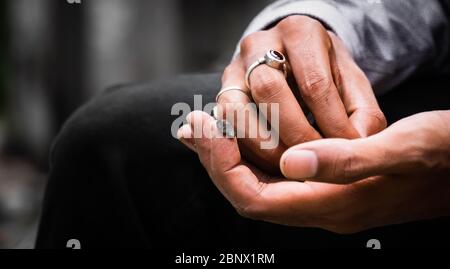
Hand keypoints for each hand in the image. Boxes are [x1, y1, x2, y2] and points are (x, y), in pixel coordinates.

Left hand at [179, 110, 449, 232]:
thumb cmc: (444, 158)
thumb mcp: (402, 151)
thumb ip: (347, 162)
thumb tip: (292, 162)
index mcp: (331, 205)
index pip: (253, 197)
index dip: (221, 164)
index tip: (206, 126)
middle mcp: (320, 207)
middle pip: (247, 192)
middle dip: (216, 159)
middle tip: (197, 123)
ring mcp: (323, 198)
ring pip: (258, 183)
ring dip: (230, 155)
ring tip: (210, 124)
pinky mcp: (328, 184)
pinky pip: (275, 174)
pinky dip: (252, 153)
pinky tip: (244, 131)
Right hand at [218, 15, 385, 171]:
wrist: (292, 60)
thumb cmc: (326, 74)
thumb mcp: (352, 85)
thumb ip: (363, 114)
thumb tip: (357, 148)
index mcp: (300, 33)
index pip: (314, 83)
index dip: (330, 125)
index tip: (344, 154)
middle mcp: (260, 44)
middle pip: (269, 91)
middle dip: (295, 137)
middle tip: (316, 164)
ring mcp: (234, 68)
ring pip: (237, 111)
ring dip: (265, 148)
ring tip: (292, 168)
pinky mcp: (221, 92)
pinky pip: (225, 126)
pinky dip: (246, 150)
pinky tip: (268, 165)